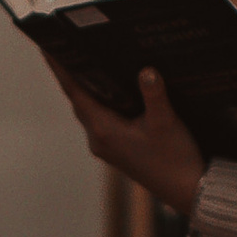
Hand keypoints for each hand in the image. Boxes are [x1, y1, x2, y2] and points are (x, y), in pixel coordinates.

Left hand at [43, 56, 205, 218]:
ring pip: (89, 110)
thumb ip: (154, 94)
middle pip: (78, 99)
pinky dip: (99, 100)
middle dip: (70, 73)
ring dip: (84, 88)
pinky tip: (109, 89)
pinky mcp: (118, 149)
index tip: (47, 46)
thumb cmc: (175, 159)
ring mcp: (107, 146)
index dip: (60, 68)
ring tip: (82, 61)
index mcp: (103, 131)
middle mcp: (99, 139)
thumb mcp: (166, 122)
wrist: (188, 191)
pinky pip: (101, 118)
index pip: (74, 92)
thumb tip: (146, 69)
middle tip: (64, 45)